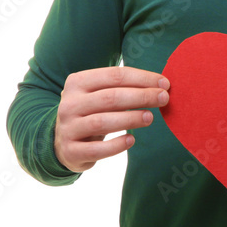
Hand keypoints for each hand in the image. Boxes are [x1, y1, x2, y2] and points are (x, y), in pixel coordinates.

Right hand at [54, 66, 169, 172]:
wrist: (62, 141)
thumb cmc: (92, 111)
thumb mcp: (100, 94)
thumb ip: (124, 87)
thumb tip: (161, 85)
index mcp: (78, 82)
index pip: (115, 75)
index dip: (143, 78)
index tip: (165, 83)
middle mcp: (69, 104)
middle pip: (110, 97)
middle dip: (141, 96)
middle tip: (164, 98)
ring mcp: (68, 128)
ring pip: (102, 122)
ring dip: (130, 119)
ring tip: (150, 118)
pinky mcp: (70, 151)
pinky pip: (96, 149)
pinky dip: (116, 145)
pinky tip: (131, 140)